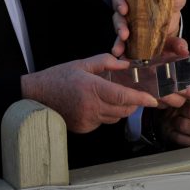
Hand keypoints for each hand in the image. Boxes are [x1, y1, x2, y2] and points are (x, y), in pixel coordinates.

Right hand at [21, 53, 158, 132]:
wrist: (35, 96)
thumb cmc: (59, 77)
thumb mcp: (82, 64)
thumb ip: (106, 61)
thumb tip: (127, 64)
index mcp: (92, 88)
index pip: (123, 97)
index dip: (141, 99)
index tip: (153, 99)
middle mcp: (91, 107)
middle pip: (123, 110)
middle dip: (133, 103)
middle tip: (135, 94)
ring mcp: (87, 120)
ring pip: (115, 117)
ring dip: (120, 109)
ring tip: (113, 96)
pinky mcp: (83, 128)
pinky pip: (103, 122)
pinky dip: (106, 114)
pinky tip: (97, 104)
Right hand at [111, 0, 186, 58]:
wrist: (175, 14)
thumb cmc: (171, 0)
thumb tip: (178, 14)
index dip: (119, 2)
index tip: (124, 9)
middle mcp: (129, 12)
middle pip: (118, 18)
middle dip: (120, 26)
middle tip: (124, 34)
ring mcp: (132, 27)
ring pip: (120, 34)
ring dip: (119, 42)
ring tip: (120, 50)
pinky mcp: (136, 40)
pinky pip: (128, 46)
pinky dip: (126, 53)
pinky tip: (124, 58)